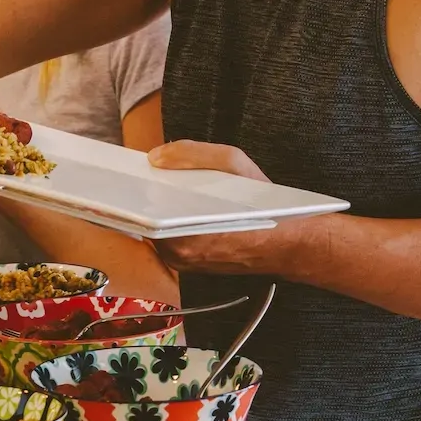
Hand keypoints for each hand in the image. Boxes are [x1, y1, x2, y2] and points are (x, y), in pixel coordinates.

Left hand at [148, 138, 292, 272]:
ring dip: (157, 210)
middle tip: (148, 176)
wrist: (290, 243)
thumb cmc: (265, 207)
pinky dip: (169, 222)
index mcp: (184, 234)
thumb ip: (192, 154)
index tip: (130, 175)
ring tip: (160, 187)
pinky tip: (177, 205)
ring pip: (156, 229)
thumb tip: (158, 156)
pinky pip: (169, 239)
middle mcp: (180, 254)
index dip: (136, 189)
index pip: (142, 211)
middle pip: (146, 218)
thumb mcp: (234, 164)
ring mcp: (184, 263)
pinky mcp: (190, 266)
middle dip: (147, 197)